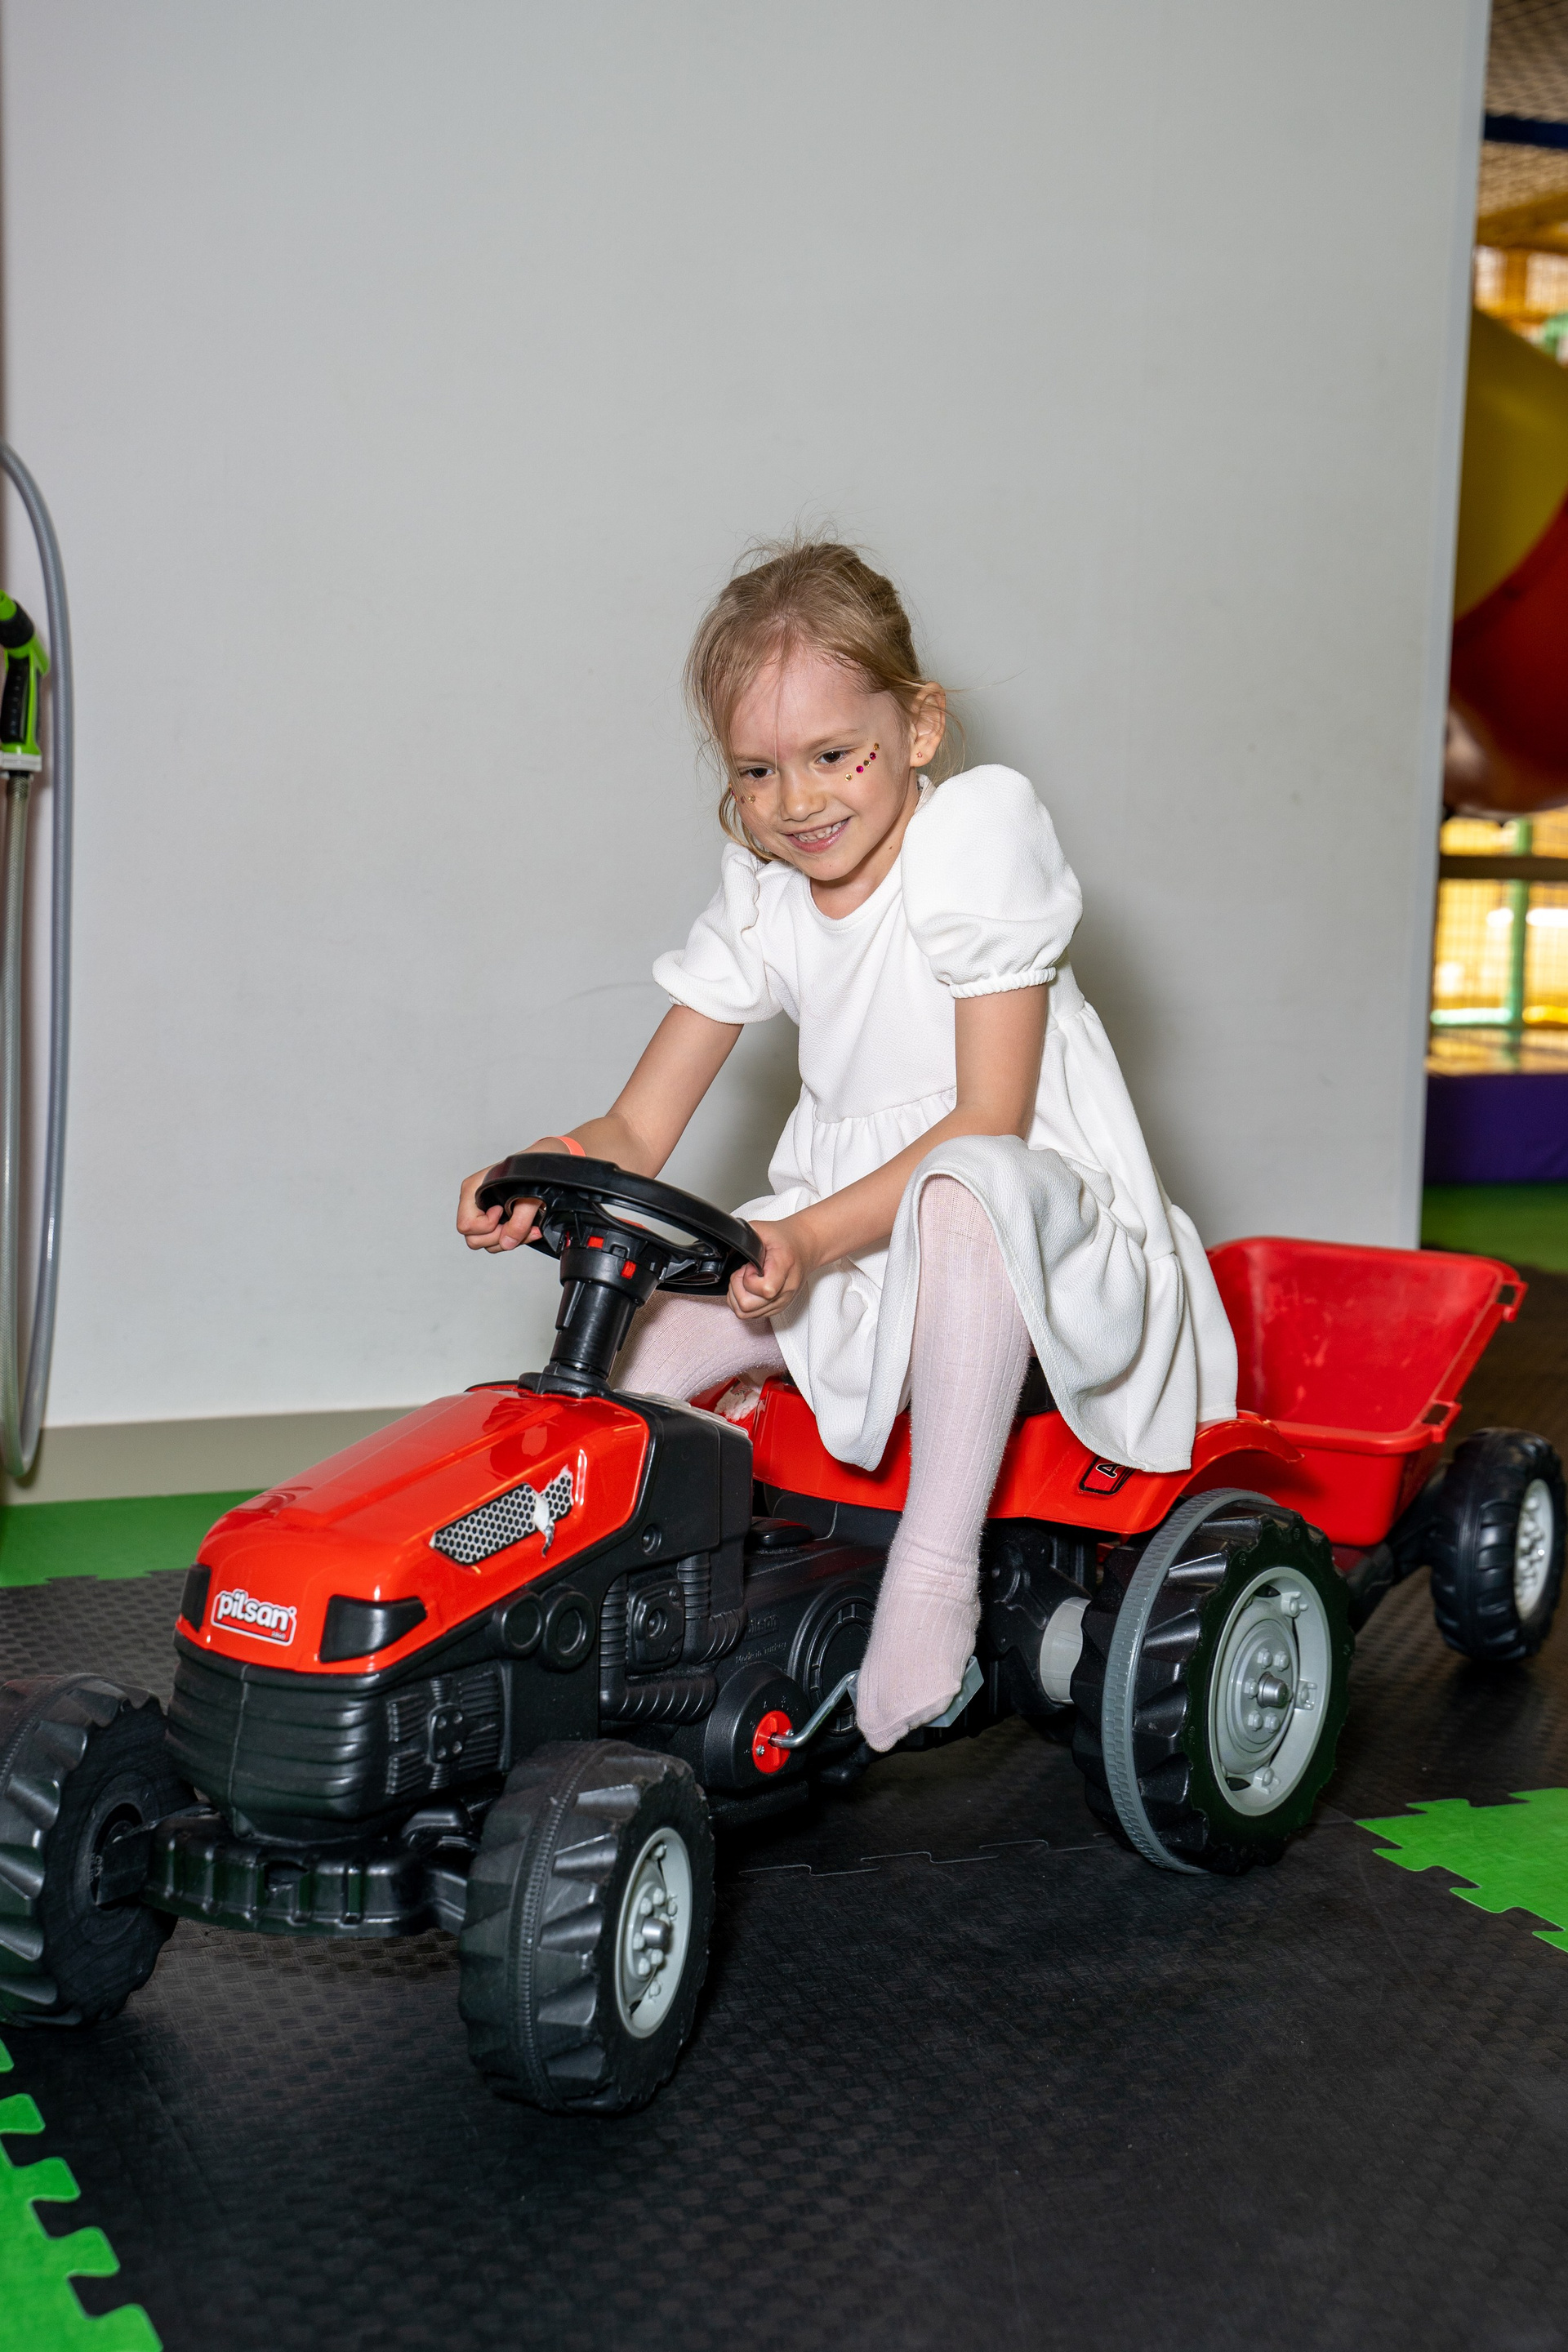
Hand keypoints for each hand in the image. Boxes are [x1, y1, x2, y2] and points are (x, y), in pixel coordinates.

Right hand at [457, 1136, 574, 1252]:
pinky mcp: (495, 1220)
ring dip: (508, 1240)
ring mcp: (483, 1213)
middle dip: (498, 1237)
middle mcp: (474, 1203)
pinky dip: (514, 1239)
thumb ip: (519, 1221)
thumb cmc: (532, 1172)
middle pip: (474, 1238)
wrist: (543, 1166)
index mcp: (473, 1190)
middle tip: (518, 1225)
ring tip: (528, 1228)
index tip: (502, 1211)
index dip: (487, 1225)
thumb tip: (507, 1243)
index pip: (466, 1224)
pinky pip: (497, 1241)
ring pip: (486, 1243)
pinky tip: (528, 1229)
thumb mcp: (529, 1197)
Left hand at [727, 1215, 818, 1320]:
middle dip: (737, 1288)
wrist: (804, 1248)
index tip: (749, 1266)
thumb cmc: (786, 1240)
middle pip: (748, 1306)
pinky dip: (743, 1302)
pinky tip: (749, 1288)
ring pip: (746, 1314)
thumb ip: (744, 1236)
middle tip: (744, 1273)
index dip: (748, 1279)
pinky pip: (751, 1315)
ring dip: (738, 1297)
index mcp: (784, 1266)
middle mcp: (786, 1289)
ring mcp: (782, 1301)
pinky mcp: (777, 1308)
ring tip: (746, 1280)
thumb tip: (726, 1244)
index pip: (764, 1289)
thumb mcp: (762, 1228)